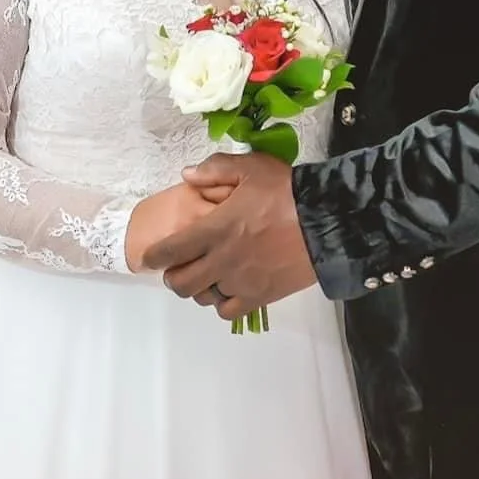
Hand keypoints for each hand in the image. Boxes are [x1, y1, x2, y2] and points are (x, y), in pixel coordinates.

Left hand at [143, 151, 318, 317]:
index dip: (155, 256)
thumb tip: (187, 175)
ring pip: (203, 298)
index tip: (152, 256)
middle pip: (181, 283)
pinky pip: (229, 312)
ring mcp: (240, 282)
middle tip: (180, 266)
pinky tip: (230, 289)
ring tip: (208, 275)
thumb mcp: (251, 167)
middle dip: (175, 276)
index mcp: (214, 229)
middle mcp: (221, 260)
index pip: (170, 251)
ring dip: (200, 288)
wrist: (327, 221)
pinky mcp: (260, 296)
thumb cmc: (286, 191)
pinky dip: (224, 303)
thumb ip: (215, 169)